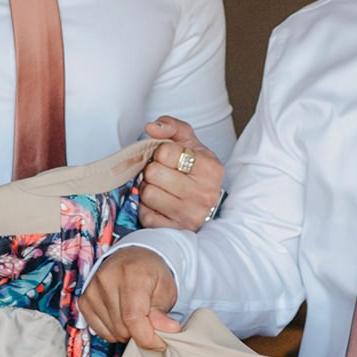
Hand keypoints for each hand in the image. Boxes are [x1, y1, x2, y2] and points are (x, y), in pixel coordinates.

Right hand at [79, 246, 179, 351]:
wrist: (131, 258)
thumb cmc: (151, 275)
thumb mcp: (166, 290)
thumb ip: (163, 313)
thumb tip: (169, 331)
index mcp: (132, 273)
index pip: (133, 318)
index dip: (148, 338)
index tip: (160, 343)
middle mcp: (107, 279)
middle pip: (123, 327)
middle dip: (140, 333)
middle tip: (149, 322)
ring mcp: (92, 290)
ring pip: (112, 332)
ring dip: (127, 332)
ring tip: (135, 316)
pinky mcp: (84, 300)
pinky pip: (99, 330)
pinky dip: (114, 331)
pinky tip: (121, 317)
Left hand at [138, 117, 225, 231]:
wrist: (206, 200)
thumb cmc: (195, 170)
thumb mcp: (190, 143)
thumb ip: (171, 127)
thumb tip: (151, 127)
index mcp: (210, 168)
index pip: (165, 152)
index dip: (161, 152)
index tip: (170, 159)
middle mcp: (203, 193)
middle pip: (153, 173)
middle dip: (153, 170)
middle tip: (163, 174)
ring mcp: (190, 214)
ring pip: (148, 194)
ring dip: (149, 189)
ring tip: (161, 188)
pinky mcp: (176, 230)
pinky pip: (146, 215)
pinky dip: (148, 208)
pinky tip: (160, 204)